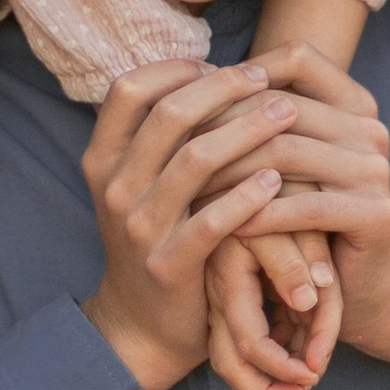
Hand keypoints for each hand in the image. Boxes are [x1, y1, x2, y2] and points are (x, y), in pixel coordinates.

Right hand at [78, 60, 306, 389]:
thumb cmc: (156, 238)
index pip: (130, 89)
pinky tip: (277, 179)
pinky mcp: (169, 266)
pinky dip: (247, 195)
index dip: (178, 69)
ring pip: (194, 160)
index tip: (222, 64)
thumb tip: (206, 68)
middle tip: (267, 77)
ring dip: (247, 130)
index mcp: (102, 159)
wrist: (141, 324)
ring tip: (286, 114)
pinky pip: (212, 221)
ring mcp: (138, 228)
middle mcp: (113, 188)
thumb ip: (160, 136)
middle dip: (224, 88)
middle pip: (167, 114)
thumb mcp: (140, 184)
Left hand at [207, 46, 389, 382]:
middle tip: (170, 143)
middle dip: (221, 124)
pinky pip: (306, 207)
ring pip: (288, 153)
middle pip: (283, 106)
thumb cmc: (303, 221)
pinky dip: (259, 214)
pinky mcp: (376, 214)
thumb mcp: (281, 164)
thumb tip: (183, 76)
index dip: (241, 72)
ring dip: (231, 169)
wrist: (358, 288)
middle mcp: (370, 128)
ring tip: (188, 185)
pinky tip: (223, 225)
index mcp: (354, 103)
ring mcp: (377, 170)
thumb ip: (254, 120)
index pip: (297, 58)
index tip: (192, 96)